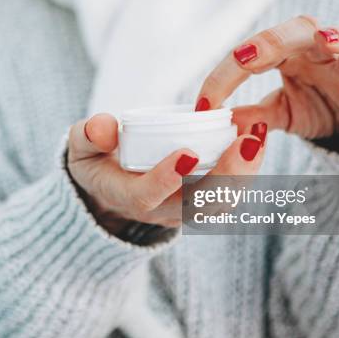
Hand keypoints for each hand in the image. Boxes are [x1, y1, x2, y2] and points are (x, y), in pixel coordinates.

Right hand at [67, 114, 266, 232]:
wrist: (111, 191)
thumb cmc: (97, 163)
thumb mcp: (81, 149)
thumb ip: (88, 136)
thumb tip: (104, 127)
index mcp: (127, 197)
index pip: (147, 196)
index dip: (167, 178)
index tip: (188, 152)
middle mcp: (160, 211)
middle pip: (197, 206)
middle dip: (226, 177)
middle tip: (247, 142)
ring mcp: (183, 211)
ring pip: (219, 204)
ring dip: (243, 174)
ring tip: (257, 138)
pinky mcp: (200, 204)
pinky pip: (227, 195)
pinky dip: (246, 172)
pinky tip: (256, 141)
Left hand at [195, 16, 338, 149]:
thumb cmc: (319, 107)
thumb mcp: (281, 113)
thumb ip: (254, 115)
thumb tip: (219, 119)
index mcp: (288, 55)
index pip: (250, 54)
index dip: (224, 77)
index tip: (204, 105)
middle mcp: (319, 52)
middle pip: (295, 32)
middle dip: (269, 42)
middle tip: (245, 58)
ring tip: (325, 40)